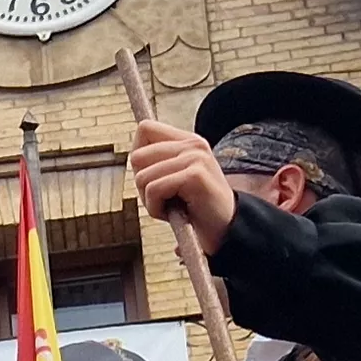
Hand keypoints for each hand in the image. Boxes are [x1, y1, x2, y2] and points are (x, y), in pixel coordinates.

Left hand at [130, 120, 231, 252]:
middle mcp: (193, 145)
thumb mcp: (176, 178)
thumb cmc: (195, 208)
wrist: (226, 231)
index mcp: (188, 141)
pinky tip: (175, 214)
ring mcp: (195, 158)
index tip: (154, 178)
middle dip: (142, 184)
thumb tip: (133, 155)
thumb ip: (158, 162)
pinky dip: (157, 209)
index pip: (145, 129)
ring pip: (142, 177)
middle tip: (165, 198)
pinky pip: (154, 190)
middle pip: (137, 156)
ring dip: (150, 201)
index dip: (139, 157)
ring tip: (173, 207)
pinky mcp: (195, 176)